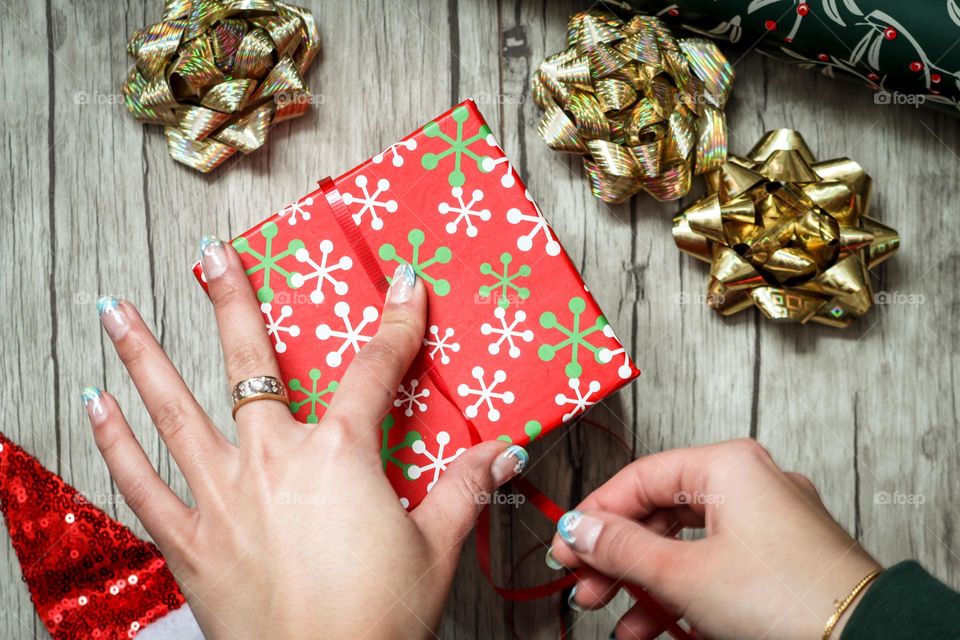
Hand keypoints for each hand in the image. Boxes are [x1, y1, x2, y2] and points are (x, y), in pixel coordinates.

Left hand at [84, 236, 528, 638]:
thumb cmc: (377, 618)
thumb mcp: (436, 547)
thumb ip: (466, 486)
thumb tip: (507, 450)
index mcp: (339, 456)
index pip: (375, 370)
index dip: (396, 322)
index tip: (401, 285)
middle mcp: (272, 460)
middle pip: (250, 365)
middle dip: (231, 301)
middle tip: (212, 256)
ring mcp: (222, 496)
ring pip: (175, 410)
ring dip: (144, 356)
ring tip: (115, 312)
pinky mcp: (189, 538)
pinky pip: (142, 481)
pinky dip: (115, 442)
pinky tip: (95, 407)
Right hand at [548, 440, 879, 639]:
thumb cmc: (787, 598)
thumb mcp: (683, 574)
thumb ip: (621, 548)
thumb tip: (579, 529)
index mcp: (728, 465)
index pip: (640, 478)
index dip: (595, 515)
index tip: (567, 547)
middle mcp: (750, 483)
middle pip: (660, 513)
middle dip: (618, 557)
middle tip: (586, 586)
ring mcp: (768, 522)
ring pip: (685, 545)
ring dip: (645, 584)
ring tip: (617, 617)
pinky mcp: (779, 558)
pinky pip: (714, 566)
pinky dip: (682, 593)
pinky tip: (653, 625)